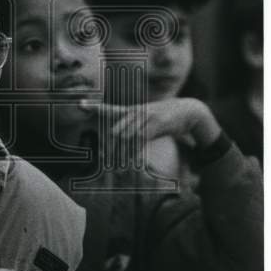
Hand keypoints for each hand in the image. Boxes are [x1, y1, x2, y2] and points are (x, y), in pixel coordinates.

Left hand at [78, 97, 221, 150]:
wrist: (191, 110)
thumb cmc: (169, 116)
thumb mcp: (149, 117)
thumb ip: (135, 126)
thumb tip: (122, 137)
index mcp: (134, 111)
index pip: (110, 109)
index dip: (94, 106)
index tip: (79, 104)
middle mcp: (137, 112)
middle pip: (115, 131)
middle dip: (109, 147)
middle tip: (104, 160)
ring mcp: (146, 117)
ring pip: (126, 137)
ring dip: (120, 154)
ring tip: (115, 167)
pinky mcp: (156, 124)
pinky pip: (140, 139)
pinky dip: (133, 152)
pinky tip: (129, 161)